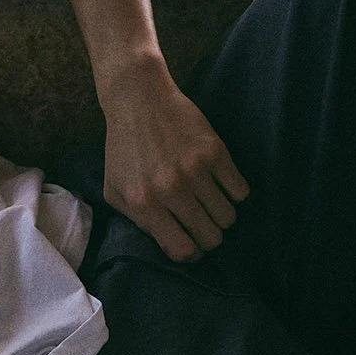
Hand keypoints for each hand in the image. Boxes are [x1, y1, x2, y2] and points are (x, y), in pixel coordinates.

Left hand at [99, 65, 248, 261]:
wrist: (139, 101)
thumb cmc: (124, 149)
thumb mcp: (115, 190)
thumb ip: (137, 221)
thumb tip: (169, 246)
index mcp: (144, 203)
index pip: (182, 249)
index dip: (192, 253)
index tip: (192, 244)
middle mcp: (170, 189)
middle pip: (211, 237)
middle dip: (210, 236)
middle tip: (203, 224)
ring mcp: (195, 169)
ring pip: (228, 216)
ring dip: (222, 215)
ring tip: (210, 203)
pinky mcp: (215, 151)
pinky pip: (241, 191)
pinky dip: (234, 192)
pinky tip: (219, 183)